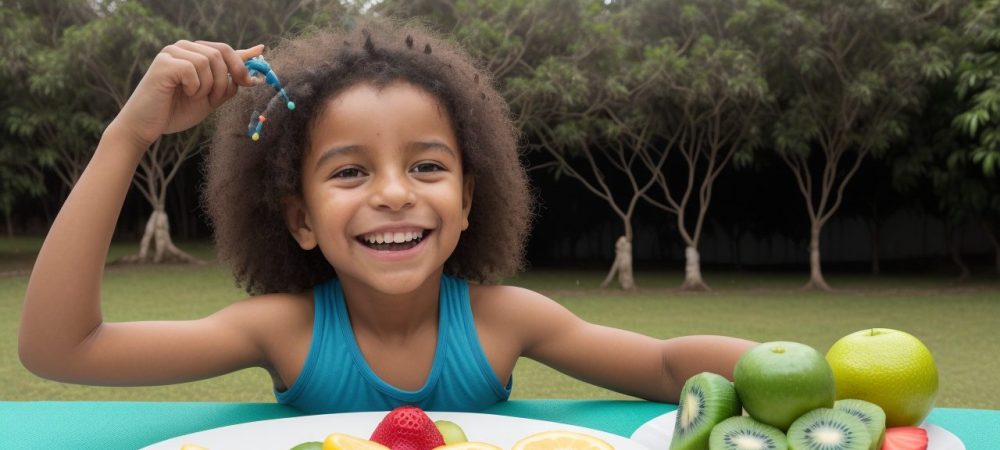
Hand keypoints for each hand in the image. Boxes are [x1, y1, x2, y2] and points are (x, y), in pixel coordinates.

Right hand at [113, 40, 263, 148]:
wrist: (147, 126)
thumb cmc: (176, 112)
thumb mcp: (210, 99)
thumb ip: (228, 85)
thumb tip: (253, 75)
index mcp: (194, 55)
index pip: (224, 49)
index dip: (244, 55)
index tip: (262, 53)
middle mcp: (183, 48)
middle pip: (221, 52)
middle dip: (228, 77)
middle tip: (218, 97)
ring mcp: (171, 53)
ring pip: (208, 61)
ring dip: (209, 85)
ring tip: (196, 98)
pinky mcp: (163, 63)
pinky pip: (193, 69)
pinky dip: (195, 86)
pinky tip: (184, 93)